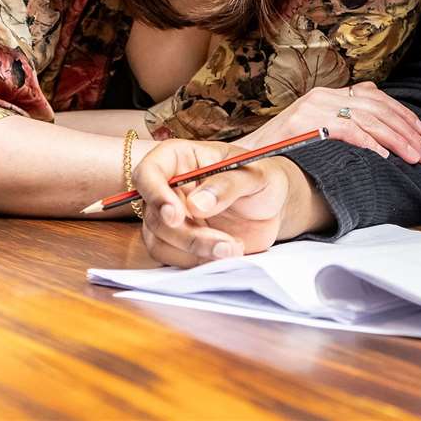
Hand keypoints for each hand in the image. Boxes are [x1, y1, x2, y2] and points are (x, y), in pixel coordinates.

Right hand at [134, 139, 303, 267]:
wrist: (273, 205)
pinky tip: (226, 254)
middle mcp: (168, 187)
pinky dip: (197, 261)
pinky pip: (173, 258)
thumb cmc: (262, 178)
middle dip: (187, 234)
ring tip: (233, 249)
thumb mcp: (254, 174)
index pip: (147, 173)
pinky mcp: (179, 242)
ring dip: (194, 251)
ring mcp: (171, 217)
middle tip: (223, 242)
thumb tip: (196, 204)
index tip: (177, 216)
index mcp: (179, 158)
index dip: (155, 195)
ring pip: (160, 241)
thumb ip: (227, 184)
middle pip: (154, 215)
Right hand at [235, 82, 420, 164]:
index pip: (375, 96)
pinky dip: (370, 143)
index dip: (402, 113)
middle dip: (406, 130)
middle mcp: (323, 95)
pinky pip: (348, 130)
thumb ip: (342, 125)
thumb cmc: (282, 151)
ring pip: (368, 118)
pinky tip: (384, 157)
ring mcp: (314, 107)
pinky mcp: (307, 122)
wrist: (245, 157)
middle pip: (377, 107)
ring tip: (413, 157)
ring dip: (396, 139)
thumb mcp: (315, 131)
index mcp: (327, 94)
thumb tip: (378, 135)